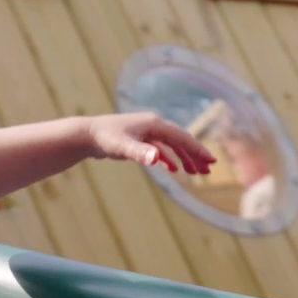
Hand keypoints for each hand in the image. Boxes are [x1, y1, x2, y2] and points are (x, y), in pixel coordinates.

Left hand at [85, 112, 215, 174]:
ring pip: (171, 145)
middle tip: (208, 170)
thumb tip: (156, 159)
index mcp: (155, 124)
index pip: (182, 137)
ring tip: (195, 172)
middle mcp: (153, 125)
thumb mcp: (123, 147)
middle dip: (194, 155)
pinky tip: (173, 169)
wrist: (86, 135)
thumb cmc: (104, 139)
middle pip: (180, 140)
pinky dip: (168, 158)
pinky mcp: (139, 139)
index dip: (197, 149)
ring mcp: (146, 132)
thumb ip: (140, 153)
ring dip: (184, 158)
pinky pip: (159, 148)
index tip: (211, 161)